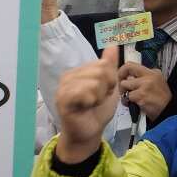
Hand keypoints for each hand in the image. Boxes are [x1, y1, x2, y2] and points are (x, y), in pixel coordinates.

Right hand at [54, 47, 119, 162]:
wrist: (90, 131)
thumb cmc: (98, 110)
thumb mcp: (109, 85)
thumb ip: (110, 65)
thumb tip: (113, 44)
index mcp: (78, 71)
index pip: (104, 64)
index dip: (111, 80)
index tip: (105, 91)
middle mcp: (68, 76)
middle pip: (101, 70)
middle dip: (107, 87)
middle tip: (98, 98)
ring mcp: (63, 87)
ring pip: (95, 81)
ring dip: (100, 96)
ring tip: (92, 103)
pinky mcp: (63, 99)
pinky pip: (84, 92)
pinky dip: (92, 100)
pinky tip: (86, 106)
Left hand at [117, 62, 172, 118]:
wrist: (168, 110)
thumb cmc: (162, 100)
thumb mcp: (157, 83)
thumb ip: (145, 78)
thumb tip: (129, 77)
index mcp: (154, 72)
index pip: (133, 65)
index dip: (123, 70)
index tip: (122, 77)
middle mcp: (150, 75)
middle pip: (127, 68)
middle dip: (120, 77)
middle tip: (122, 86)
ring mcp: (145, 84)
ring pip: (124, 84)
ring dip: (124, 92)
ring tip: (131, 99)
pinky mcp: (141, 95)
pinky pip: (126, 96)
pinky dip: (127, 101)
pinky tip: (133, 104)